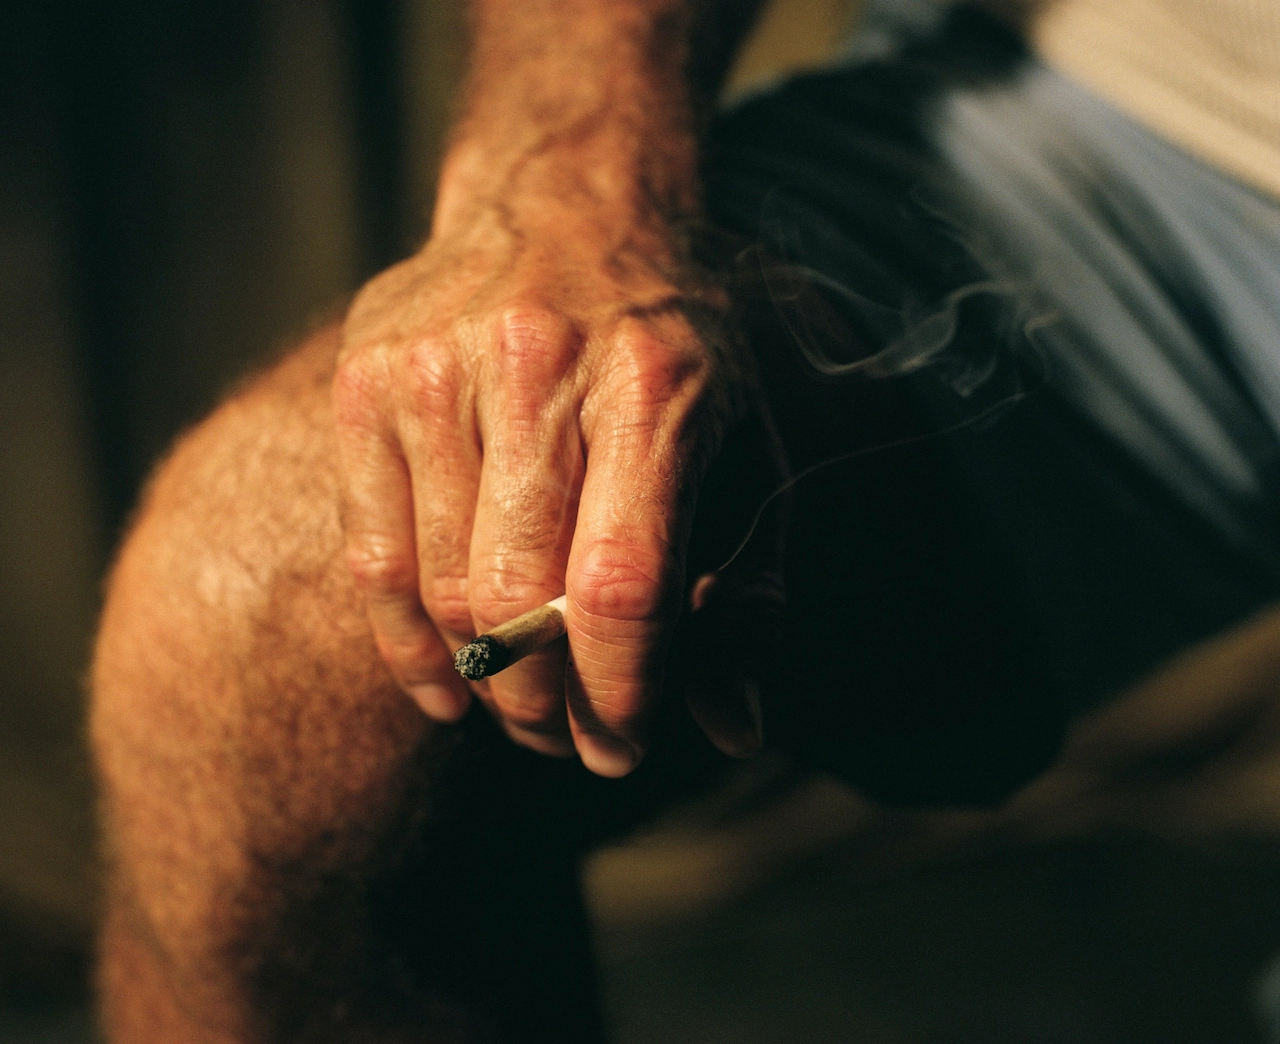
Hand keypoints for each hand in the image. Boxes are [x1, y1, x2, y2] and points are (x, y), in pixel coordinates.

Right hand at [334, 177, 752, 775]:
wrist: (572, 202)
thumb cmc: (677, 346)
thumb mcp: (749, 446)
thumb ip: (747, 587)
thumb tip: (733, 729)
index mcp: (655, 386)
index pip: (621, 588)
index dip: (620, 694)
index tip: (622, 747)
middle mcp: (537, 368)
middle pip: (519, 601)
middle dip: (547, 707)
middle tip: (569, 741)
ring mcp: (436, 371)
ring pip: (442, 591)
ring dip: (485, 685)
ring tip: (521, 710)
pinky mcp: (367, 381)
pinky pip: (374, 556)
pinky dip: (406, 645)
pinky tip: (443, 687)